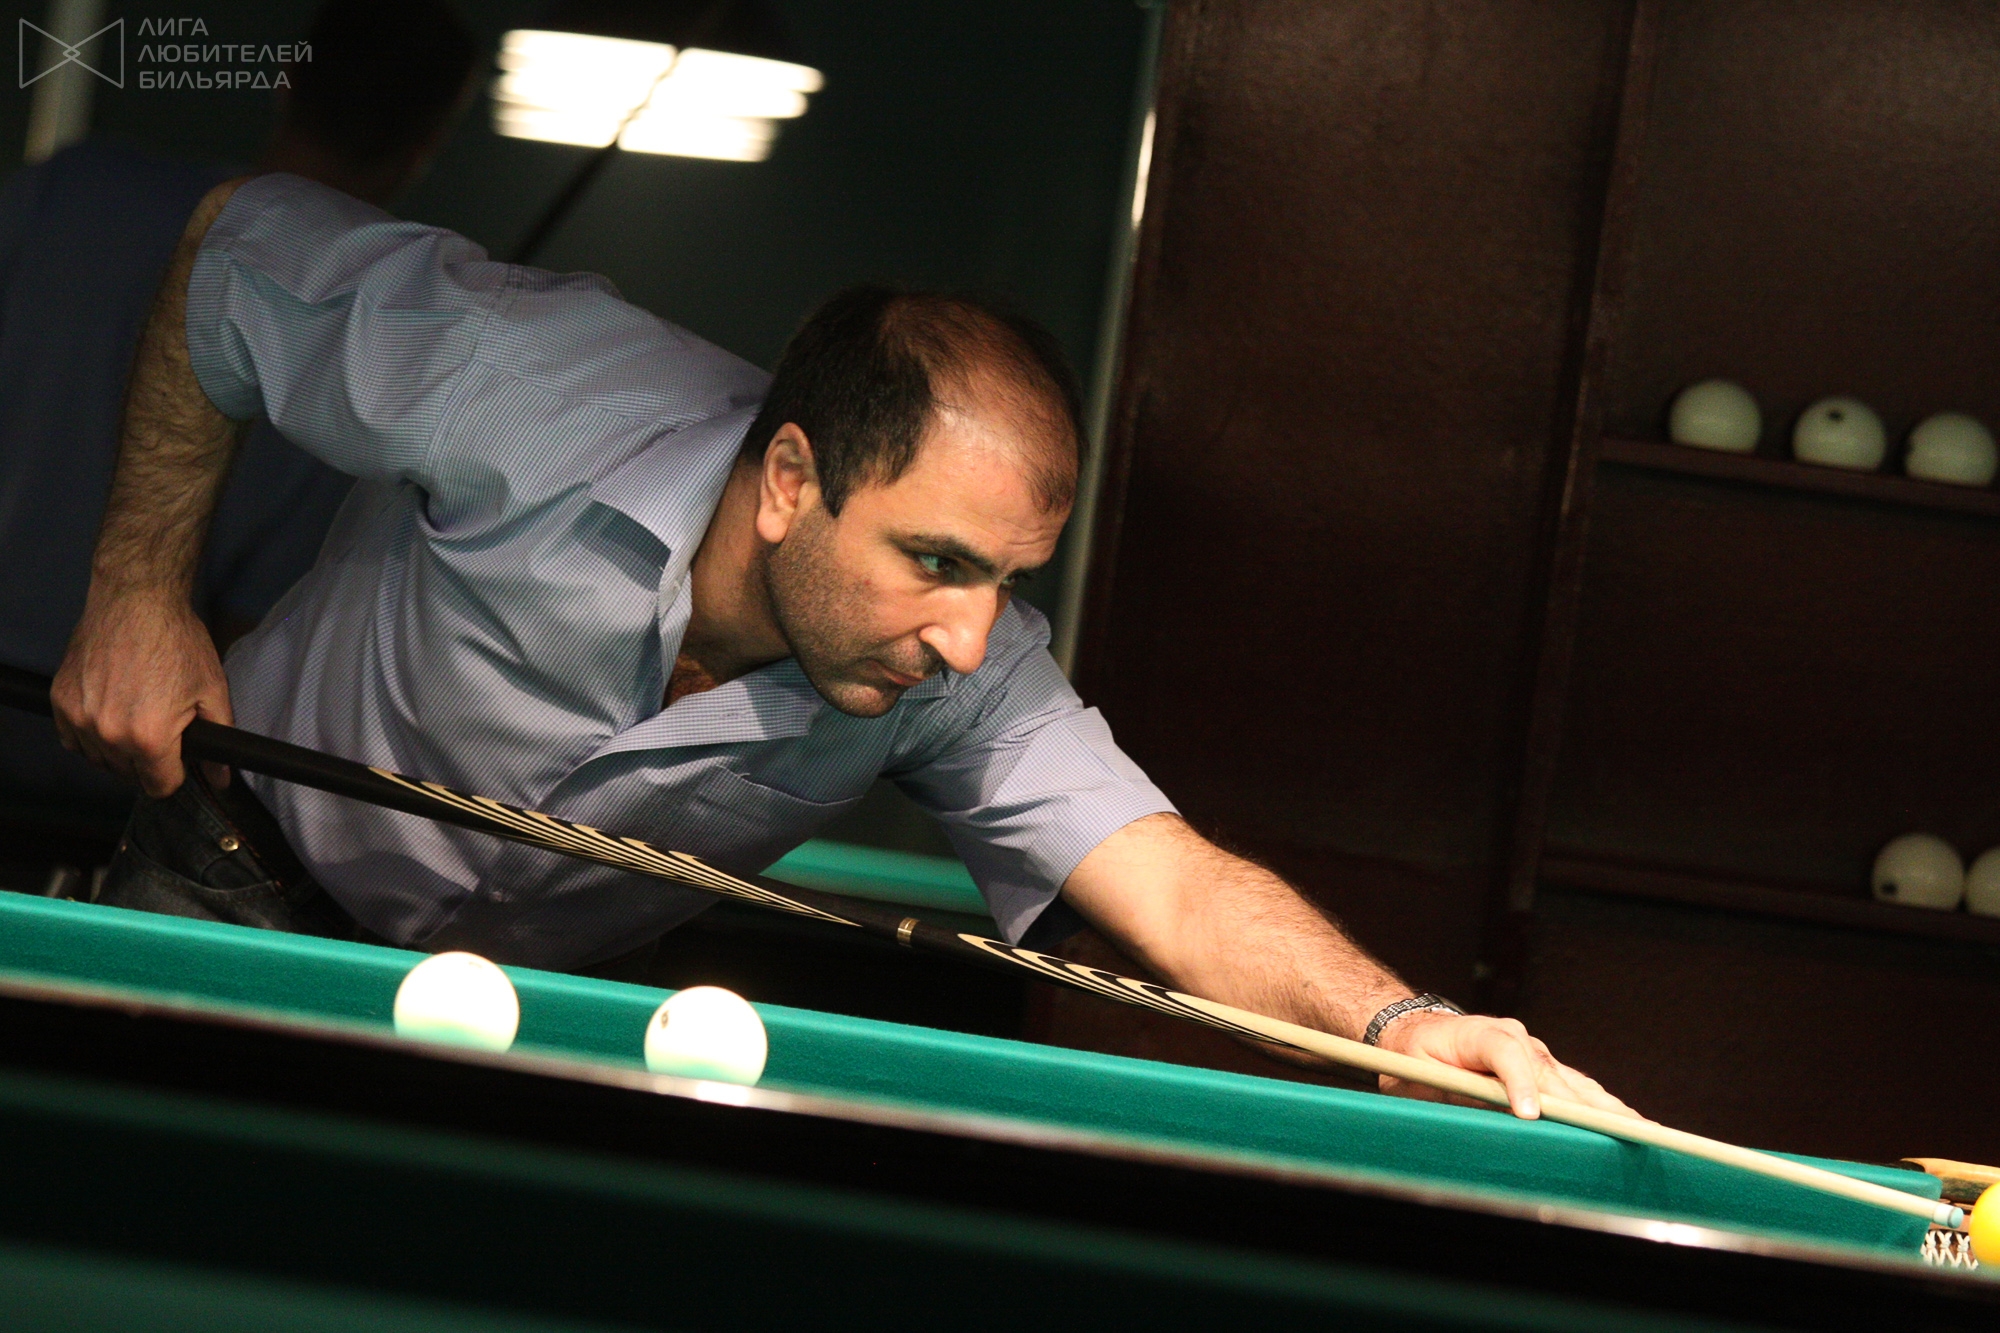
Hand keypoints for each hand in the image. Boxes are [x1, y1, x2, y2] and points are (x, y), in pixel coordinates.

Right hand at [52, 586, 231, 796]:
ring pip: (99, 760)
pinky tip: (110, 716)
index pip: (160, 786)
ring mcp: (79, 718)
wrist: (137, 600)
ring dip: (118, 751)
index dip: (175, 775)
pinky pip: (72, 739)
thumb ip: (219, 740)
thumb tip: (221, 779)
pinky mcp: (60, 701)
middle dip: (149, 762)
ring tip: (137, 718)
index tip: (179, 758)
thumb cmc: (178, 642)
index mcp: (150, 738)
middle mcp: (109, 734)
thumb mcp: (213, 691)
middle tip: (162, 730)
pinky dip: (90, 736)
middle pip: (129, 775)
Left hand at [1375, 1011, 1640, 1120]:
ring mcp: (1533, 1050)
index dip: (1520, 1084)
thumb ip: (1452, 1091)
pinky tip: (1628, 1123)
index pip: (1504, 1053)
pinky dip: (1601, 1106)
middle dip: (1582, 1106)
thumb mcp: (1418, 1076)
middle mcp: (1515, 1037)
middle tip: (1617, 1131)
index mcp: (1478, 1033)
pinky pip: (1575, 1086)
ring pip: (1572, 1082)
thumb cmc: (1415, 1059)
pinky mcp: (1543, 1066)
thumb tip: (1486, 1115)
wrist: (1417, 1033)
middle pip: (1551, 1073)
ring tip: (1642, 1131)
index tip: (1531, 1115)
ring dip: (1606, 1108)